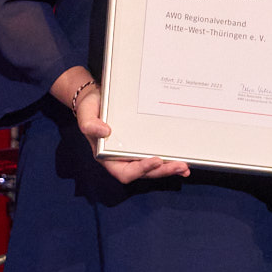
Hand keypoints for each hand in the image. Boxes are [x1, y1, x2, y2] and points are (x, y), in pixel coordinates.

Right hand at [61, 72, 187, 185]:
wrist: (97, 98)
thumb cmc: (90, 108)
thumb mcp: (86, 113)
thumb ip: (90, 124)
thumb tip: (104, 131)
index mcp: (107, 157)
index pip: (124, 172)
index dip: (141, 170)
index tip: (156, 160)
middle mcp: (122, 159)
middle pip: (144, 173)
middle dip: (162, 171)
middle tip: (180, 166)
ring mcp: (133, 154)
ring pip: (153, 168)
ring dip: (169, 169)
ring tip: (184, 167)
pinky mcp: (142, 146)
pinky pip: (156, 157)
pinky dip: (169, 161)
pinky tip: (183, 162)